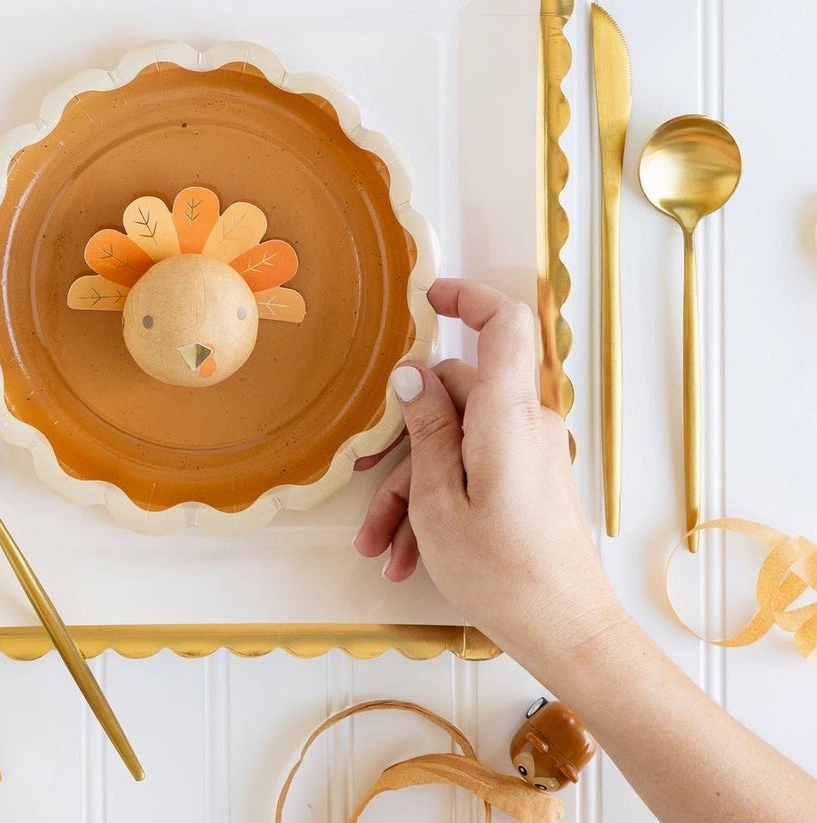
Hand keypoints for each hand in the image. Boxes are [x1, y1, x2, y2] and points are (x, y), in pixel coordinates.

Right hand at [354, 278, 623, 667]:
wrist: (568, 634)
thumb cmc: (505, 574)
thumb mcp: (439, 500)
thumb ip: (425, 429)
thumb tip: (412, 375)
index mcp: (507, 415)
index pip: (504, 323)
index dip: (467, 297)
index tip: (427, 298)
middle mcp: (526, 424)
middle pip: (457, 395)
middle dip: (403, 439)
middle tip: (364, 482)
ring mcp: (530, 452)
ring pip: (457, 440)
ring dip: (412, 487)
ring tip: (382, 544)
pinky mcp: (530, 479)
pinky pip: (475, 467)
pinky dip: (439, 500)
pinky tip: (408, 552)